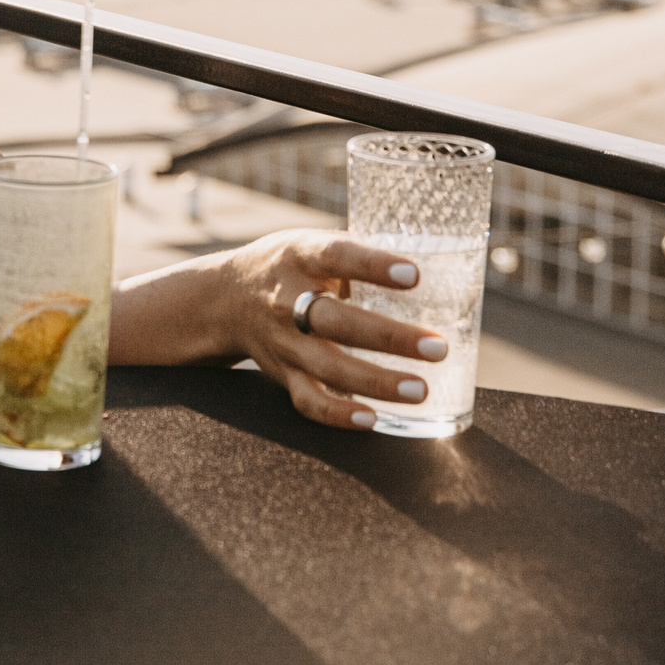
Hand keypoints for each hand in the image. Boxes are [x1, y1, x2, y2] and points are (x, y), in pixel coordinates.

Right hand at [196, 230, 446, 429]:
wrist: (225, 298)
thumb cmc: (289, 267)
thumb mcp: (311, 245)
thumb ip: (359, 256)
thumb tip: (432, 263)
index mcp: (299, 257)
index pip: (336, 256)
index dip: (374, 266)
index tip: (415, 275)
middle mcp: (287, 300)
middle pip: (335, 321)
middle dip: (390, 337)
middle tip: (438, 348)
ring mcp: (283, 341)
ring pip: (328, 367)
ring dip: (376, 382)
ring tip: (420, 390)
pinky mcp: (283, 373)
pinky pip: (308, 401)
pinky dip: (339, 414)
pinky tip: (374, 419)